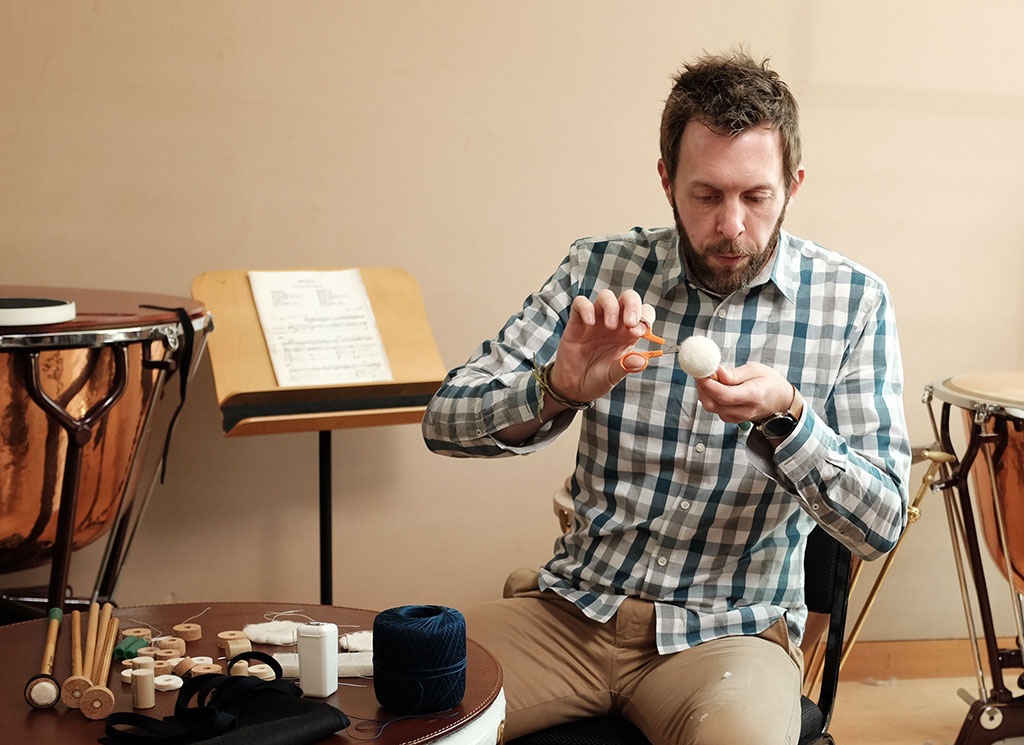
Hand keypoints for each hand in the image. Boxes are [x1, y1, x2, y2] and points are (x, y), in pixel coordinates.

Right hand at [547, 289, 655, 403]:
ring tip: (610, 326)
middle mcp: (615, 322)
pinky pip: (581, 302)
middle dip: (633, 305)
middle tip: (630, 323)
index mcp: (628, 333)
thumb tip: (641, 360)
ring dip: (611, 307)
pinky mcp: (577, 321)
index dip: (646, 316)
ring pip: (606, 296)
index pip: (644, 313)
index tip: (639, 332)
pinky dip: (586, 308)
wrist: (573, 386)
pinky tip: (589, 323)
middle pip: (628, 297)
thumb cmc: (597, 378)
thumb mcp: (614, 375)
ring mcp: (596, 319)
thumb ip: (627, 367)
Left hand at [694, 363, 793, 423]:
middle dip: (702, 387)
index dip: (708, 384)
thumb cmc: (770, 382)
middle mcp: (744, 410)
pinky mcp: (732, 419)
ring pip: (711, 407)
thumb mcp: (756, 370)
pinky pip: (714, 409)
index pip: (724, 395)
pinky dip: (709, 397)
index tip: (700, 372)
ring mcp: (737, 417)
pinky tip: (714, 387)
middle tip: (701, 372)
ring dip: (704, 392)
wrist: (780, 400)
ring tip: (709, 377)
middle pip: (714, 403)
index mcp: (753, 396)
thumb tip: (716, 372)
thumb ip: (734, 373)